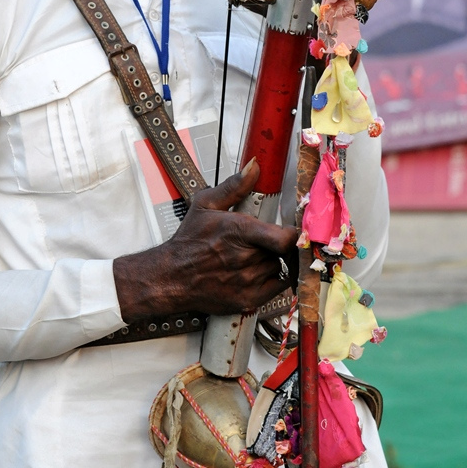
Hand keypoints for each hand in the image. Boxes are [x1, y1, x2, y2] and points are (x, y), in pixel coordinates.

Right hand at [113, 160, 297, 321]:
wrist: (173, 276)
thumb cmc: (189, 241)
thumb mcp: (206, 204)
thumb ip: (235, 186)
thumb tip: (253, 168)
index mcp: (240, 232)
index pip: (285, 238)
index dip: (293, 234)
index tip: (292, 230)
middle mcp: (246, 259)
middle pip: (282, 251)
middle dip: (275, 243)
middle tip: (260, 240)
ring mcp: (248, 282)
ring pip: (278, 267)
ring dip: (270, 260)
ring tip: (250, 255)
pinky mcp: (249, 300)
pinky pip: (275, 287)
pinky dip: (269, 278)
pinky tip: (253, 270)